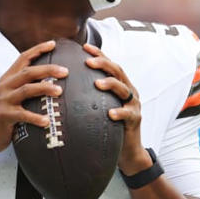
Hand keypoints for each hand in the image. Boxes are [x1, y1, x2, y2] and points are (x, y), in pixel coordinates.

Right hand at [0, 40, 67, 155]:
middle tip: (65, 71)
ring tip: (60, 91)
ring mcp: (4, 100)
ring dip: (44, 89)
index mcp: (7, 78)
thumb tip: (50, 83)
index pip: (23, 58)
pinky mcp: (4, 115)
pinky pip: (23, 115)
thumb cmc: (1, 115)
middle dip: (48, 69)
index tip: (53, 44)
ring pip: (26, 89)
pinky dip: (36, 118)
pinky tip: (47, 121)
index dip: (38, 49)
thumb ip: (24, 87)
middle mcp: (5, 86)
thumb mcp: (10, 96)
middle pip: (28, 72)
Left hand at [83, 43, 151, 175]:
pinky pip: (128, 114)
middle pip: (118, 71)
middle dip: (103, 64)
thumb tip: (63, 86)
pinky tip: (110, 113)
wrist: (127, 151)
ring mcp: (134, 104)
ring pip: (124, 89)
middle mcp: (129, 91)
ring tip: (97, 83)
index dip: (99, 54)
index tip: (84, 47)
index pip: (109, 65)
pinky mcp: (135, 119)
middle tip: (88, 61)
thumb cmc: (109, 127)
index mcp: (120, 85)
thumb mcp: (99, 107)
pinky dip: (119, 112)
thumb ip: (89, 96)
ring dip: (111, 84)